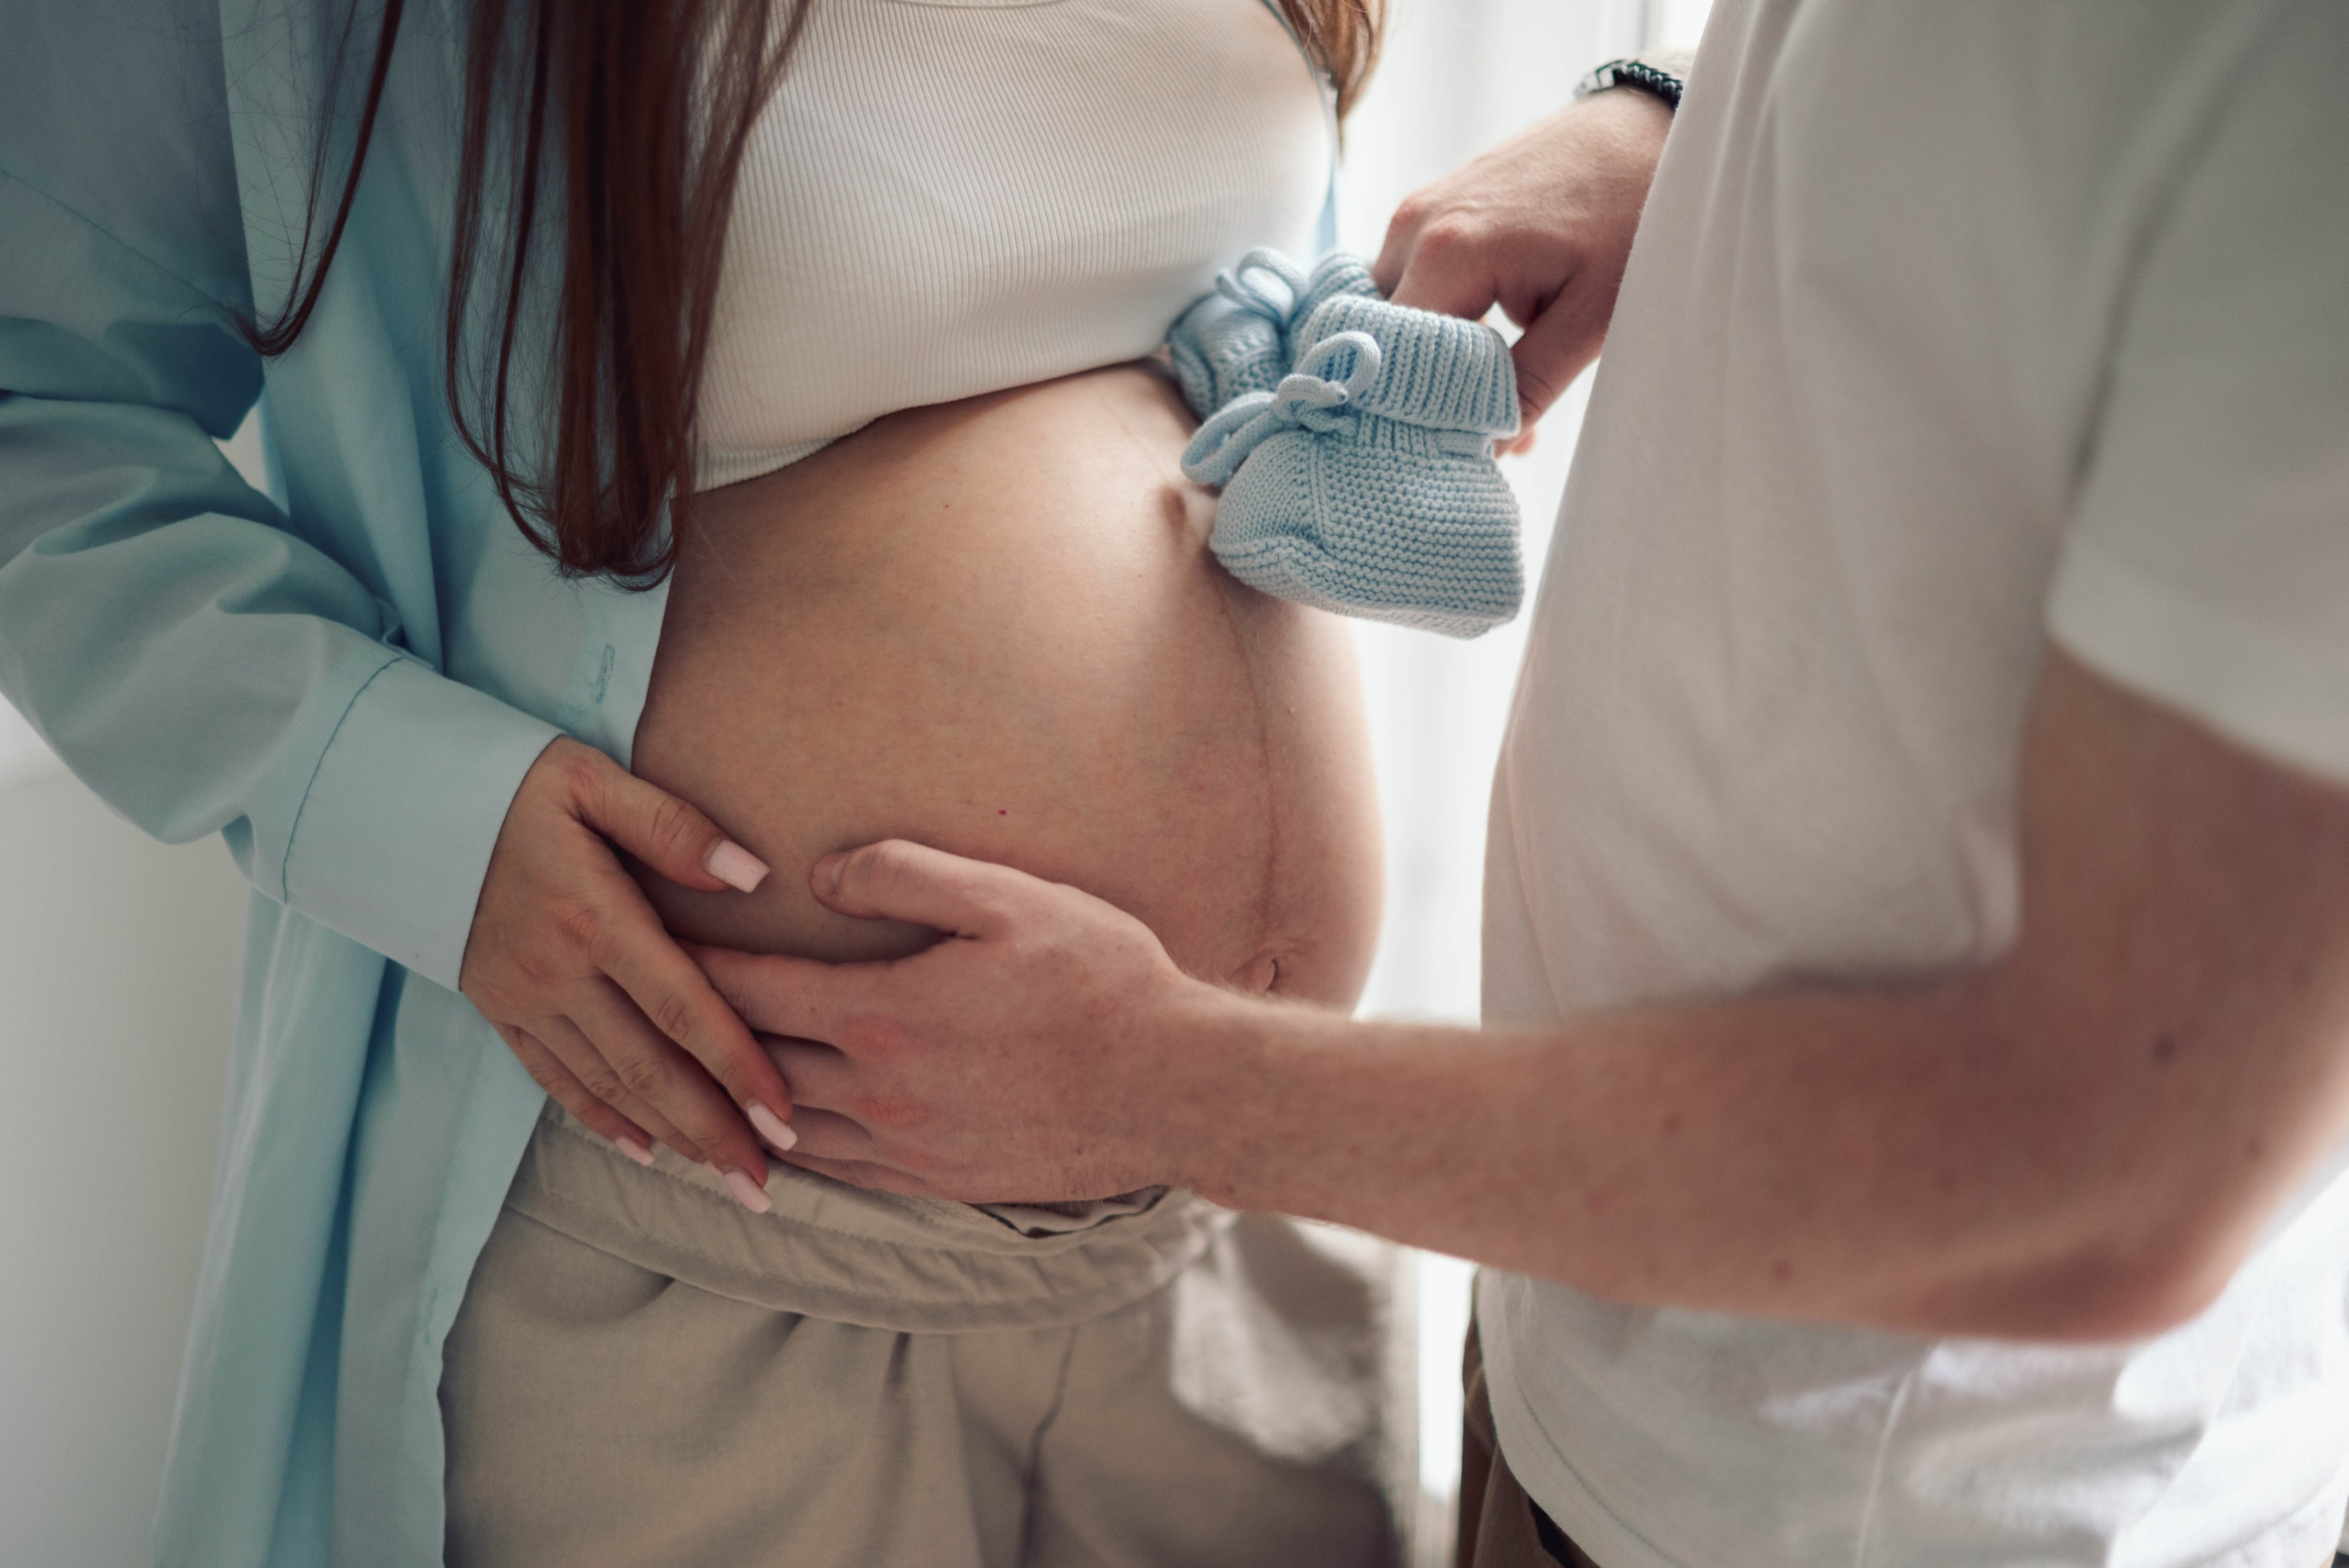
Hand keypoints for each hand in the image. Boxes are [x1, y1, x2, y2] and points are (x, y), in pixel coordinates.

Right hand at [460, 736, 796, 1209]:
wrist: (398, 806)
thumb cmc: (508, 781)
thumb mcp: (592, 780)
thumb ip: (674, 828)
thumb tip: (752, 874)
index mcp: (594, 918)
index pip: (683, 1007)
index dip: (738, 1067)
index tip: (785, 1117)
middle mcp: (558, 973)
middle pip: (650, 1068)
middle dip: (714, 1131)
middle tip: (766, 1184)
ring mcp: (522, 998)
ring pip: (607, 1085)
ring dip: (670, 1136)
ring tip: (724, 1175)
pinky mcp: (496, 1008)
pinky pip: (554, 1079)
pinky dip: (601, 1119)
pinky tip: (644, 1148)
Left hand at [690, 840, 1222, 1203]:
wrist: (1174, 1087)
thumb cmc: (1101, 979)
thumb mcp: (1008, 898)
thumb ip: (904, 876)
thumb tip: (821, 875)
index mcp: (883, 1014)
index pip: (752, 990)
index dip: (691, 965)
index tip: (644, 943)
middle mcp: (879, 1091)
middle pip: (751, 1066)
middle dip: (692, 1038)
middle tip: (640, 1016)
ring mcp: (907, 1148)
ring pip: (787, 1131)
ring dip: (731, 1108)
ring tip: (684, 1088)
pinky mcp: (941, 1182)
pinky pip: (840, 1173)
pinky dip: (794, 1153)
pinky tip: (780, 1141)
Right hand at [1375, 86, 1672, 451]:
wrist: (1653, 126)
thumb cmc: (1634, 212)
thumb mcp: (1594, 315)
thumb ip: (1530, 384)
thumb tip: (1483, 448)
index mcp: (1447, 251)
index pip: (1387, 358)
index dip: (1409, 410)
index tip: (1443, 450)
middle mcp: (1414, 225)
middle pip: (1378, 336)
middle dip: (1415, 388)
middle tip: (1466, 434)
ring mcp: (1419, 209)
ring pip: (1391, 310)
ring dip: (1428, 355)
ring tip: (1485, 392)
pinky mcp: (1435, 205)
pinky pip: (1413, 278)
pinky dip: (1439, 320)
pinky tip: (1488, 347)